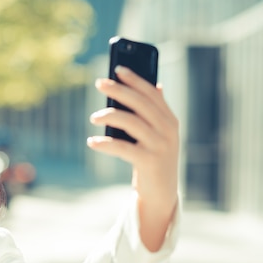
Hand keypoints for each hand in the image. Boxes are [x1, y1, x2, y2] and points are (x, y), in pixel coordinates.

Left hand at [88, 65, 178, 250]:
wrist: (161, 194)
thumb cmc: (154, 160)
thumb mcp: (159, 135)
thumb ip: (157, 112)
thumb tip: (156, 85)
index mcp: (170, 121)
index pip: (152, 94)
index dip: (135, 80)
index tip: (118, 68)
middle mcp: (168, 131)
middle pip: (140, 104)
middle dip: (119, 90)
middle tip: (100, 83)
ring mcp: (159, 146)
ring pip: (131, 122)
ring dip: (109, 115)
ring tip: (93, 116)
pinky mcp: (148, 162)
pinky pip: (122, 148)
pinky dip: (105, 143)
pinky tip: (92, 141)